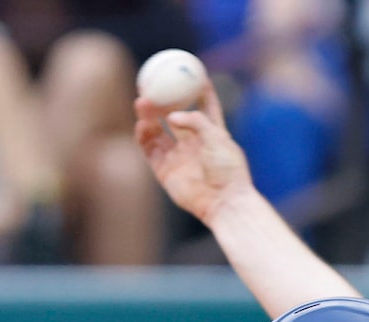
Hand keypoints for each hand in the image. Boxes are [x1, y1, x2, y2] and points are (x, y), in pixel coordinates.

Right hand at [134, 84, 253, 224]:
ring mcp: (179, 159)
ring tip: (142, 102)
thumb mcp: (217, 137)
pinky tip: (142, 124)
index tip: (192, 70)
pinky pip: (150, 151)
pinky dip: (144, 137)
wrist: (224, 203)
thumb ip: (195, 121)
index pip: (205, 106)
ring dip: (148, 117)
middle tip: (152, 84)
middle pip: (174, 116)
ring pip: (158, 132)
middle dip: (162, 100)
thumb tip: (171, 116)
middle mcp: (194, 145)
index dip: (199, 89)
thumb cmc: (227, 171)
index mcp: (213, 134)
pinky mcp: (166, 173)